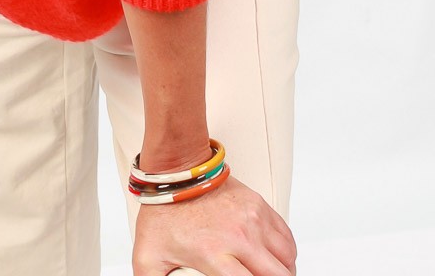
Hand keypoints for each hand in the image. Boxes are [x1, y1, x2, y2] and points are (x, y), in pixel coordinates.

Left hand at [132, 174, 296, 275]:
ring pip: (286, 258)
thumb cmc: (163, 212)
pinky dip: (286, 253)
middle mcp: (239, 236)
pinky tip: (275, 260)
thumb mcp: (148, 256)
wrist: (176, 168)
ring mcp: (253, 219)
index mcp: (214, 254)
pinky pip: (286, 236)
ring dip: (282, 271)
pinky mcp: (259, 205)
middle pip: (277, 275)